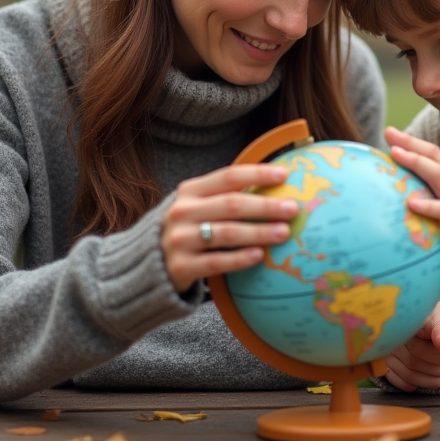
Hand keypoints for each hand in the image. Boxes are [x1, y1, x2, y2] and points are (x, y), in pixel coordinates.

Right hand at [161, 164, 297, 292]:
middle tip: (293, 209)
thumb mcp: (196, 206)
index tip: (284, 175)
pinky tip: (259, 255)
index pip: (228, 176)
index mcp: (189, 191)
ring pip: (226, 233)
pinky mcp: (180, 267)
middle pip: (231, 205)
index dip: (257, 174)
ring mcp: (179, 239)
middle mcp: (182, 211)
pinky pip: (216, 262)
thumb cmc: (186, 230)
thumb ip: (224, 196)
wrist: (146, 265)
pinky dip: (239, 258)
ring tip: (283, 233)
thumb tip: (275, 189)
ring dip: (258, 232)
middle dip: (265, 206)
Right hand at [384, 301, 439, 390]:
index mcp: (404, 320)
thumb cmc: (435, 319)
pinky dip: (414, 384)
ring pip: (407, 372)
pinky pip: (396, 379)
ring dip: (430, 379)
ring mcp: (386, 350)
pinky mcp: (384, 363)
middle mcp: (390, 335)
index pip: (420, 345)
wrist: (426, 322)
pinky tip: (430, 381)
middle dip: (438, 367)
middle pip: (413, 360)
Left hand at [386, 127, 439, 256]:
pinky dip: (429, 206)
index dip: (412, 141)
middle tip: (390, 135)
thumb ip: (424, 194)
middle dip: (411, 144)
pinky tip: (412, 204)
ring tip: (396, 155)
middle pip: (434, 157)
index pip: (432, 153)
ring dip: (417, 163)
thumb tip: (390, 189)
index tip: (389, 132)